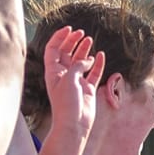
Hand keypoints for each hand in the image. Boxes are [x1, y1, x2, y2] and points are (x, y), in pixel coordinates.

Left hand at [41, 27, 104, 141]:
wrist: (74, 125)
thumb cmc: (66, 104)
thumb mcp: (69, 79)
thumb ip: (77, 66)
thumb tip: (88, 59)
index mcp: (53, 72)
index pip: (53, 49)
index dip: (60, 38)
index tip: (69, 29)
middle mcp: (63, 75)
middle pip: (66, 53)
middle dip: (73, 42)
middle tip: (81, 34)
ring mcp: (76, 82)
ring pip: (80, 61)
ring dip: (84, 50)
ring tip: (90, 40)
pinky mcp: (87, 89)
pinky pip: (93, 73)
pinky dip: (97, 64)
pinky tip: (100, 55)